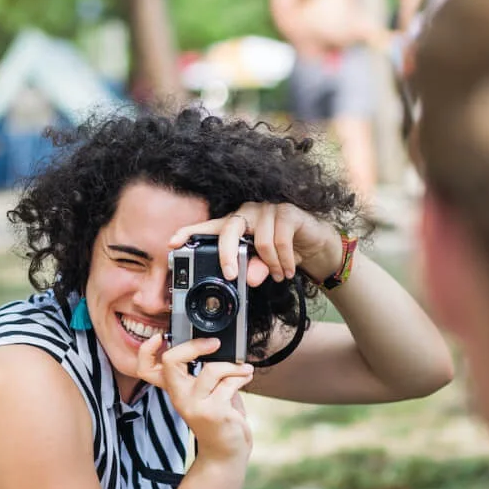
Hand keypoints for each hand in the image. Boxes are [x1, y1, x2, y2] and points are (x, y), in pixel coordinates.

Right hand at [135, 335, 252, 464]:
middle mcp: (180, 397)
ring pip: (211, 370)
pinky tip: (246, 377)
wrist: (225, 453)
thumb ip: (204, 372)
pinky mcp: (214, 412)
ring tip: (242, 370)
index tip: (160, 337)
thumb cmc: (218, 419)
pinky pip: (229, 383)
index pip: (145, 369)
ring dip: (233, 367)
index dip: (146, 350)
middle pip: (171, 361)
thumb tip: (216, 347)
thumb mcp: (205, 393)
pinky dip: (242, 376)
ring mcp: (195, 405)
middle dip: (194, 346)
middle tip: (214, 344)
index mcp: (174, 389)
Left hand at [168, 203, 341, 286]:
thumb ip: (253, 270)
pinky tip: (288, 270)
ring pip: (261, 241)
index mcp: (236, 225)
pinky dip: (284, 260)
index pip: (209, 226)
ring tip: (278, 276)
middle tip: (231, 276)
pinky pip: (280, 240)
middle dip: (226, 254)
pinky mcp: (287, 212)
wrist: (316, 244)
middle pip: (229, 228)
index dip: (189, 232)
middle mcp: (248, 213)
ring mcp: (267, 210)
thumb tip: (246, 279)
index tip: (172, 243)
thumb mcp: (265, 266)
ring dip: (270, 265)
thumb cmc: (284, 252)